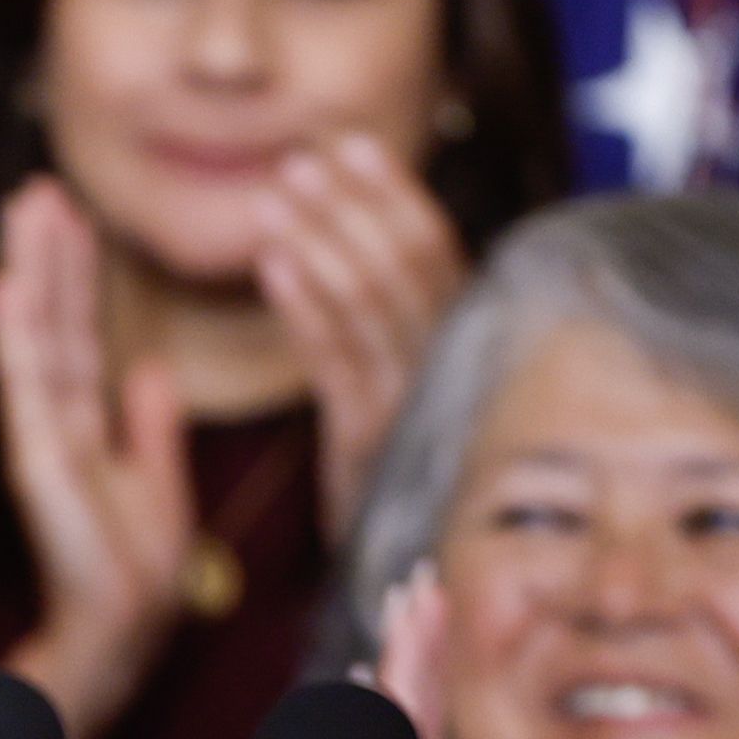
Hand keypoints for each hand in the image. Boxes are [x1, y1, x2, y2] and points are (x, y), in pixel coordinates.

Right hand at [0, 175, 190, 738]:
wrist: (123, 631)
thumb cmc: (137, 572)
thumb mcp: (160, 481)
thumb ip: (153, 427)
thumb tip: (153, 371)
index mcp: (89, 423)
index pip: (82, 332)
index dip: (79, 274)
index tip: (75, 212)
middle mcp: (58, 421)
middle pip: (54, 320)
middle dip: (49, 253)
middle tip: (40, 184)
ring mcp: (42, 436)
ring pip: (36, 335)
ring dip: (31, 269)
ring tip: (26, 205)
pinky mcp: (37, 459)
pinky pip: (26, 384)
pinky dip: (15, 334)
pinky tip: (5, 283)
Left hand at [254, 131, 464, 533]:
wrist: (401, 594)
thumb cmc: (402, 485)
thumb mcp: (409, 400)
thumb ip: (397, 330)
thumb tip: (370, 241)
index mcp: (466, 352)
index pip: (438, 257)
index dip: (396, 197)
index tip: (355, 145)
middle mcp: (450, 374)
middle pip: (408, 272)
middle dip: (356, 208)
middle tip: (303, 157)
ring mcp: (414, 413)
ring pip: (371, 311)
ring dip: (322, 243)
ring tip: (275, 195)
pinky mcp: (372, 454)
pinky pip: (338, 368)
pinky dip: (306, 311)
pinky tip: (272, 265)